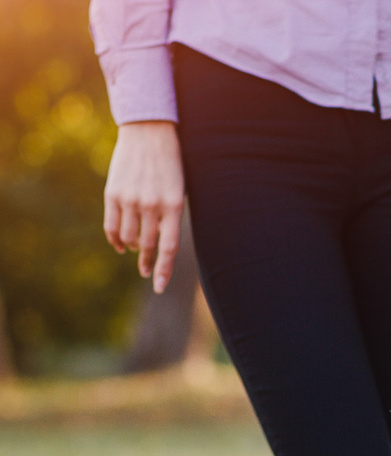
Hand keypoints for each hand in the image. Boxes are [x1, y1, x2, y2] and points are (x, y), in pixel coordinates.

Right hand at [103, 121, 185, 292]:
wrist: (149, 132)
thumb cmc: (171, 164)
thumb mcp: (178, 190)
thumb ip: (170, 217)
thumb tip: (159, 246)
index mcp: (173, 205)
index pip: (168, 247)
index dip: (164, 270)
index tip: (160, 287)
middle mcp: (151, 205)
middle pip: (148, 246)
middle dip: (148, 263)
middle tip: (148, 273)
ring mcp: (130, 200)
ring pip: (128, 238)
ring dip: (134, 248)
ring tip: (138, 249)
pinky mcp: (113, 193)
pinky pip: (112, 226)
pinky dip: (116, 239)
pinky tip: (121, 245)